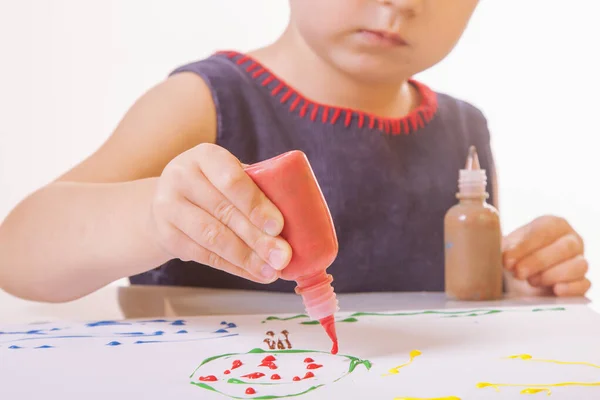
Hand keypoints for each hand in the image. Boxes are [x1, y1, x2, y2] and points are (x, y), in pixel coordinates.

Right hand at [150, 143, 291, 283]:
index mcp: (205, 156)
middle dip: (258, 238)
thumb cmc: (212, 186)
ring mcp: (168, 207)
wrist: (165, 201)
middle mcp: (181, 176)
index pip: (232, 179)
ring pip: (213, 237)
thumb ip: (257, 188)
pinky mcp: (166, 235)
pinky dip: (234, 267)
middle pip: (225, 212)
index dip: (255, 204)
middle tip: (283, 255)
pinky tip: (254, 273)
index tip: (278, 225)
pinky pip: (204, 255)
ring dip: (247, 257)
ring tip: (272, 269)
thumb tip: (301, 219)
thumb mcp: (228, 175)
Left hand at [503, 215, 589, 296]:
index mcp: (554, 225)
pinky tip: (555, 290)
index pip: (545, 231)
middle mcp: (571, 240)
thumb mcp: (506, 246)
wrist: (518, 275)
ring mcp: (579, 260)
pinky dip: (570, 288)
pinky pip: (584, 284)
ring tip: (531, 281)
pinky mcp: (581, 282)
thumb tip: (496, 249)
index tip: (507, 260)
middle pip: (565, 248)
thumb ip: (502, 245)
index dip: (525, 247)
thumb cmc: (514, 255)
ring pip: (578, 265)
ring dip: (552, 275)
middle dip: (538, 261)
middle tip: (518, 272)